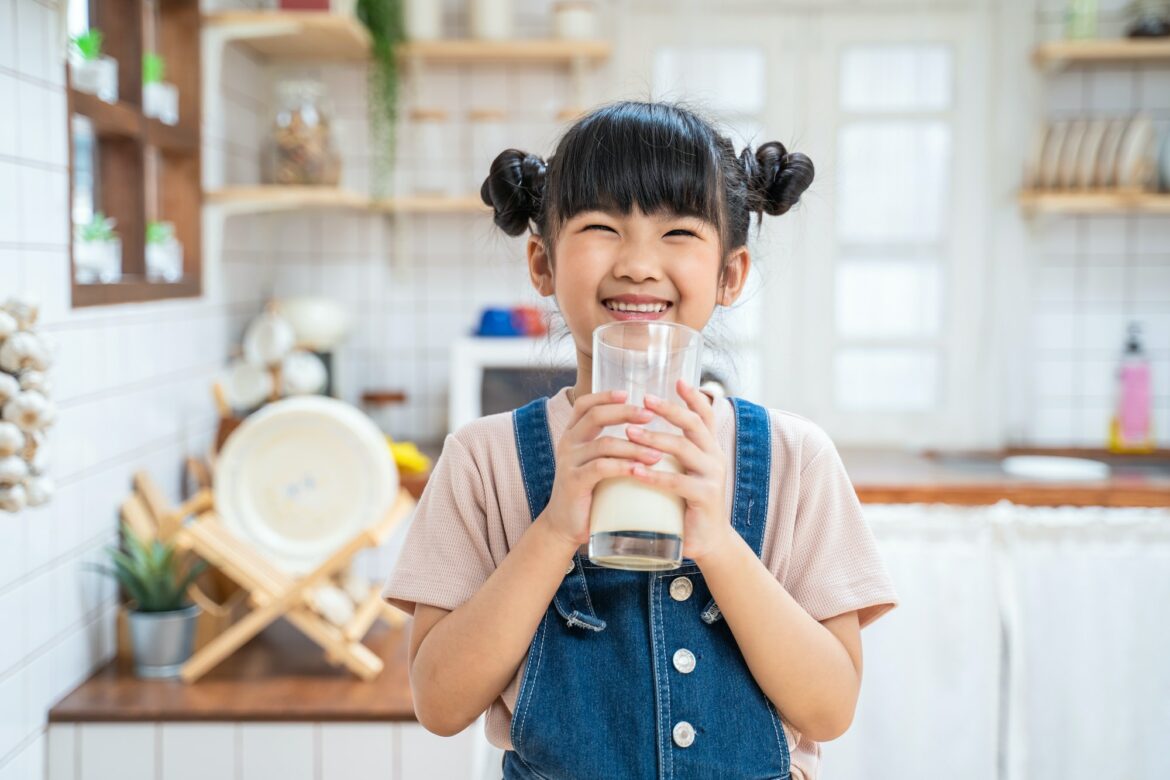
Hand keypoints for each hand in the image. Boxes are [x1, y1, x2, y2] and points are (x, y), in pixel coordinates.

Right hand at [540, 390, 662, 550]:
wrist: (565, 525)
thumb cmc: (589, 493)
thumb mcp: (597, 463)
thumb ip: (613, 447)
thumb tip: (650, 432)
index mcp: (573, 435)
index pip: (585, 404)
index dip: (605, 396)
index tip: (629, 393)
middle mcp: (568, 443)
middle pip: (595, 415)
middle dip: (625, 412)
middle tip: (651, 416)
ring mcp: (569, 462)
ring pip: (604, 443)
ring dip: (634, 446)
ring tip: (658, 453)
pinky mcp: (574, 482)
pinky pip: (601, 467)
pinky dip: (624, 466)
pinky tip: (642, 470)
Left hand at [627, 379, 736, 564]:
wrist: (706, 541)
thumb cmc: (686, 504)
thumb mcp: (682, 471)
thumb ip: (671, 452)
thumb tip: (639, 428)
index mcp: (709, 448)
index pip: (704, 415)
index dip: (692, 396)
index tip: (676, 380)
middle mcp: (714, 457)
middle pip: (693, 424)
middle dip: (668, 409)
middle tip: (643, 400)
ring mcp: (712, 476)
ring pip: (683, 448)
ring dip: (654, 438)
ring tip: (629, 433)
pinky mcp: (704, 497)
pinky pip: (678, 481)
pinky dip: (654, 475)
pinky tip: (634, 470)